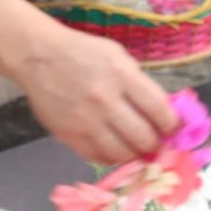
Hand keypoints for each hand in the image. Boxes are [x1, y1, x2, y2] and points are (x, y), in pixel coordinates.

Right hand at [11, 25, 175, 166]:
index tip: (173, 129)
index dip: (172, 125)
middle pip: (144, 138)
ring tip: (136, 148)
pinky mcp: (68, 135)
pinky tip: (114, 148)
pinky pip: (98, 157)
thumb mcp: (118, 56)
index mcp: (121, 76)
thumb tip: (162, 113)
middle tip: (155, 142)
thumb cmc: (82, 52)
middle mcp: (105, 101)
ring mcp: (85, 121)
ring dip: (135, 154)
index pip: (159, 111)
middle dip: (156, 144)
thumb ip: (139, 84)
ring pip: (122, 154)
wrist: (38, 56)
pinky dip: (111, 157)